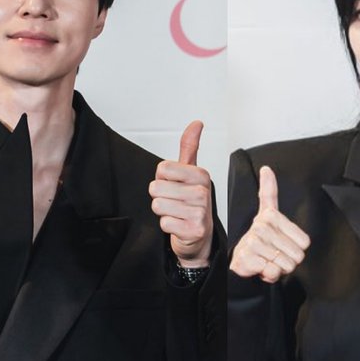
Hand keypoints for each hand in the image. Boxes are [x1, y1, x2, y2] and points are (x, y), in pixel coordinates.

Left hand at [151, 120, 213, 265]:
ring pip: (158, 205)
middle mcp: (203, 192)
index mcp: (201, 175)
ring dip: (163, 212)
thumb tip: (197, 123)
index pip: (162, 168)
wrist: (199, 237)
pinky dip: (167, 226)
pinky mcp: (194, 230)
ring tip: (177, 214)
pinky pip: (164, 223)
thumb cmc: (191, 203)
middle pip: (156, 187)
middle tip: (175, 203)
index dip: (162, 179)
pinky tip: (179, 226)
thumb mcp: (190, 173)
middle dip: (161, 197)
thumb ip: (189, 148)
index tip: (175, 186)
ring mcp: (201, 212)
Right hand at [229, 165, 310, 283]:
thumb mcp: (269, 215)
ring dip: (278, 268)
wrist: (241, 260)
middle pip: (298, 255)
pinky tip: (261, 267)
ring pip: (286, 265)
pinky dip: (269, 275)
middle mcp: (261, 226)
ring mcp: (254, 242)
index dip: (297, 248)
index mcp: (271, 216)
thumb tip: (266, 169)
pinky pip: (273, 272)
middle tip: (274, 255)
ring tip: (267, 260)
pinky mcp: (248, 258)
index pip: (305, 242)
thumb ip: (269, 192)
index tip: (284, 243)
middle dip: (288, 260)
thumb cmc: (260, 241)